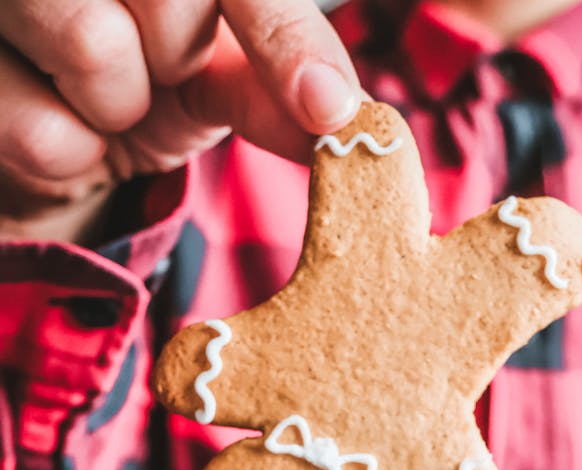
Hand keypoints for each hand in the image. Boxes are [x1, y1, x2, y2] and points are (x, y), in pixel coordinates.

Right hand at [0, 0, 360, 242]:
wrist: (55, 129)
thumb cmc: (145, 79)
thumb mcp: (220, 72)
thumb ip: (279, 83)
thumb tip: (347, 123)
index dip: (281, 35)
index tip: (327, 112)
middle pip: (168, 3)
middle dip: (173, 60)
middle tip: (145, 65)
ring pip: (93, 49)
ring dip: (113, 106)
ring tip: (94, 92)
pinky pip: (45, 131)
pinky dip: (64, 153)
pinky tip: (46, 117)